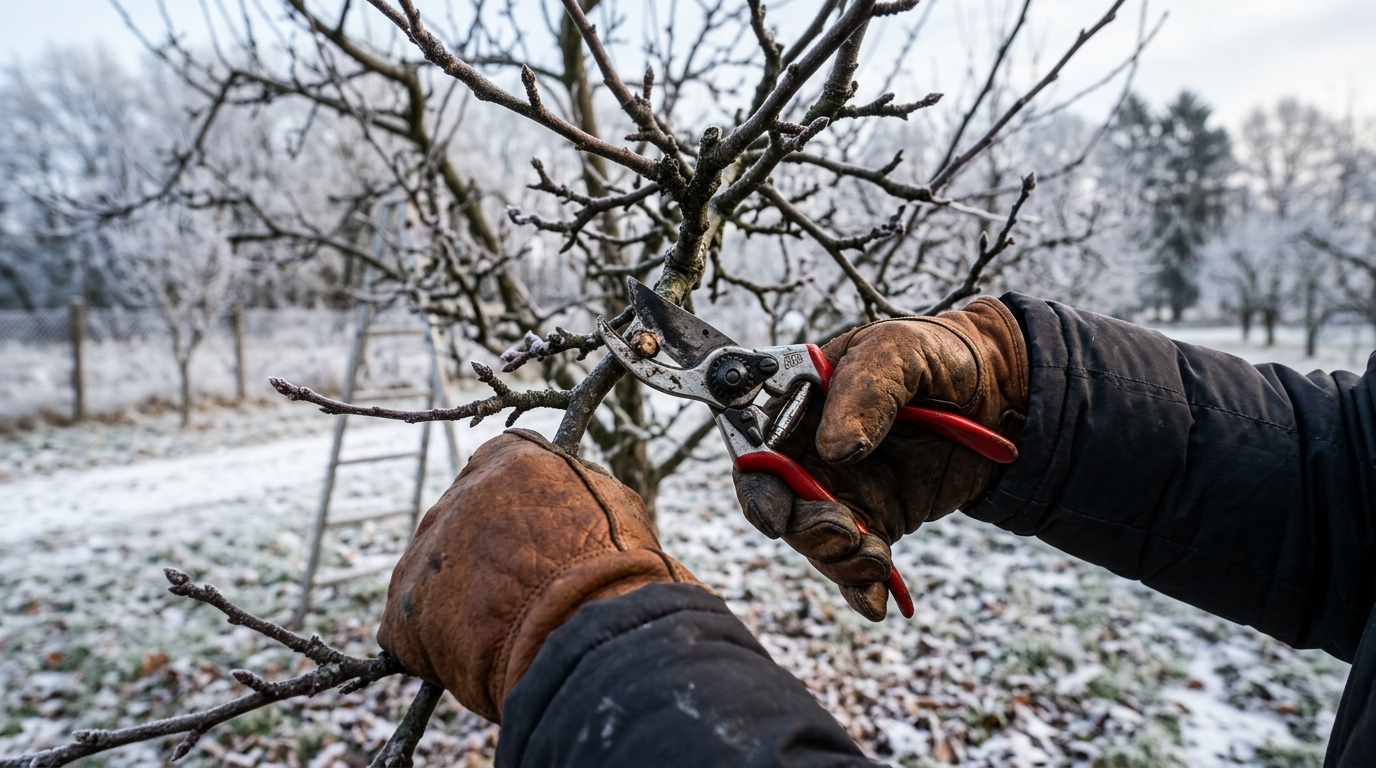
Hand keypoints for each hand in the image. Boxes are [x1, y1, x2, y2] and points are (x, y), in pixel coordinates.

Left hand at [377, 429, 700, 722]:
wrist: (587, 627)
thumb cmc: (615, 569)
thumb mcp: (613, 508)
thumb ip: (582, 496)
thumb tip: (583, 500)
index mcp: (511, 460)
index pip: (496, 470)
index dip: (514, 510)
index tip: (533, 538)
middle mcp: (458, 496)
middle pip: (461, 521)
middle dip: (484, 555)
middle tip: (521, 593)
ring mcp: (426, 551)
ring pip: (434, 573)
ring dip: (460, 601)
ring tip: (504, 634)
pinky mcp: (403, 609)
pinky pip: (408, 628)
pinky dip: (432, 648)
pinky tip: (471, 663)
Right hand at [734, 297, 1028, 619]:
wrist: (1000, 393)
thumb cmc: (938, 357)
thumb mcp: (902, 351)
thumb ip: (865, 391)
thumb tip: (835, 448)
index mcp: (801, 406)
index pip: (758, 452)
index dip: (759, 490)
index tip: (777, 518)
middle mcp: (812, 453)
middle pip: (781, 508)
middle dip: (805, 532)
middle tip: (845, 534)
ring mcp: (843, 489)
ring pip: (815, 542)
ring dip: (839, 562)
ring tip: (880, 558)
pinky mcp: (876, 520)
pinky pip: (855, 563)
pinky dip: (860, 589)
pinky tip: (876, 603)